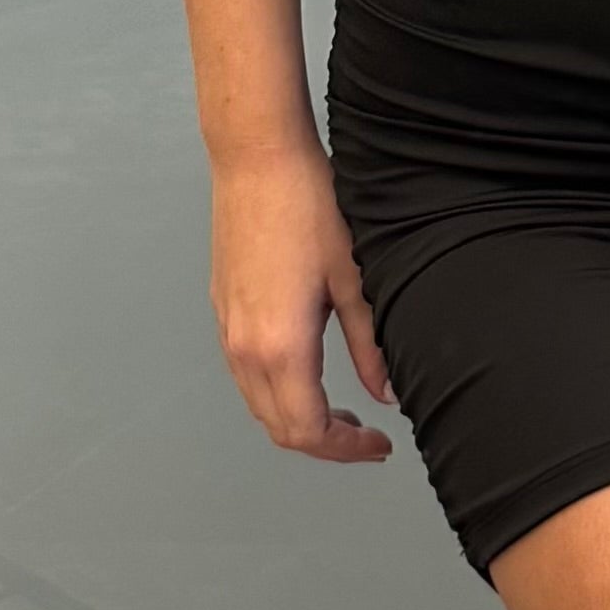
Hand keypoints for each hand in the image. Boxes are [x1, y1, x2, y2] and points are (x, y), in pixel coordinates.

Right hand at [211, 142, 392, 463]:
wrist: (256, 159)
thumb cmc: (308, 206)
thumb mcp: (354, 279)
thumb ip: (369, 345)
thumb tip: (386, 392)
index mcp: (280, 347)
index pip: (309, 430)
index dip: (346, 449)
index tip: (378, 445)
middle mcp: (245, 348)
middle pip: (278, 428)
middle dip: (324, 443)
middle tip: (366, 436)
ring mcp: (228, 330)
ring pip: (259, 405)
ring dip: (298, 419)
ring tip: (342, 412)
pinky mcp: (222, 311)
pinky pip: (246, 376)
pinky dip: (277, 393)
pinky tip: (309, 375)